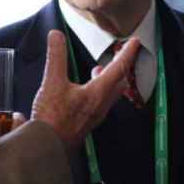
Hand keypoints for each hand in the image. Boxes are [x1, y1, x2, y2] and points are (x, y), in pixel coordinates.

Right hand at [31, 30, 139, 148]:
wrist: (47, 147)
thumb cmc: (53, 120)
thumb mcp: (52, 82)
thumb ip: (56, 57)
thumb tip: (57, 36)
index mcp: (98, 92)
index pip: (119, 68)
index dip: (127, 53)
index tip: (135, 42)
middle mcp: (100, 104)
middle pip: (119, 82)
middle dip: (121, 67)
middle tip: (120, 56)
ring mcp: (94, 115)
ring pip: (109, 94)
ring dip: (108, 80)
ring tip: (98, 71)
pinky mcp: (86, 122)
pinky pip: (99, 103)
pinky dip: (97, 91)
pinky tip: (83, 91)